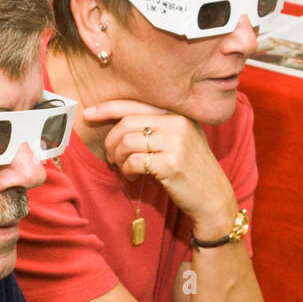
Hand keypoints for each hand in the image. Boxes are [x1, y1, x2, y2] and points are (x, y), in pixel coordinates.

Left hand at [83, 99, 235, 227]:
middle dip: (111, 141)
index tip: (89, 114)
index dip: (108, 108)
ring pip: (127, 142)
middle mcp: (178, 122)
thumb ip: (157, 125)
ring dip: (119, 159)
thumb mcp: (180, 139)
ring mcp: (176, 142)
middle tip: (112, 157)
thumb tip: (118, 121)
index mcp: (178, 112)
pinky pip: (133, 161)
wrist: (213, 197)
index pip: (135, 104)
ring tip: (125, 169)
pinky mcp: (171, 163)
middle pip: (127, 123)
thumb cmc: (191, 170)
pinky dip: (127, 171)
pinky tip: (134, 177)